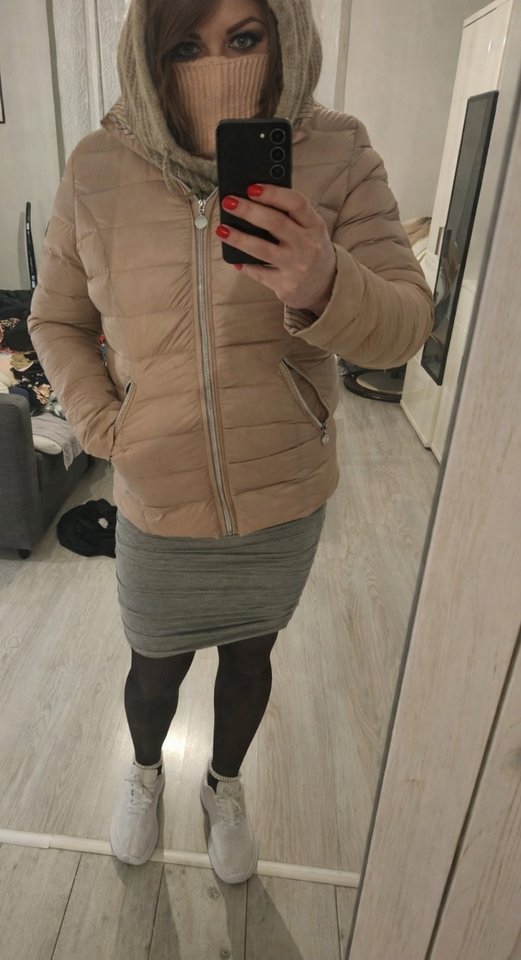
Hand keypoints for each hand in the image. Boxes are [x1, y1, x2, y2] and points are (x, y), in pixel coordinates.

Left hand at [216, 184, 336, 314]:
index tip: (252, 188)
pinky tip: (234, 258)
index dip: (273, 193)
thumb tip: (254, 198)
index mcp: (315, 226)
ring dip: (238, 238)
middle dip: (249, 211)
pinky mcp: (285, 286)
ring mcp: (296, 267)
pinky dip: (244, 265)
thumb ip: (291, 215)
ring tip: (221, 229)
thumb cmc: (312, 250)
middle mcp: (308, 246)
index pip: (296, 203)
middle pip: (275, 223)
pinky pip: (259, 273)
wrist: (326, 286)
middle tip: (229, 202)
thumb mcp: (311, 230)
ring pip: (262, 249)